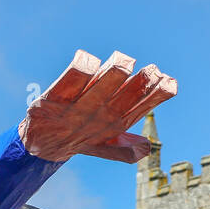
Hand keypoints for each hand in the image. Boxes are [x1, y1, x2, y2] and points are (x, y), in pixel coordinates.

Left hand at [20, 50, 176, 162]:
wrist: (39, 146)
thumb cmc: (78, 137)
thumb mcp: (103, 143)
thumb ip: (124, 147)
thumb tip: (146, 149)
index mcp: (112, 125)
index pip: (138, 108)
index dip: (156, 96)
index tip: (170, 82)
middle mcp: (95, 117)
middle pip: (120, 99)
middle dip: (138, 84)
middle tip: (153, 69)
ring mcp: (73, 110)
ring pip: (96, 91)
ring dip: (111, 76)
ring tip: (124, 62)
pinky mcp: (51, 100)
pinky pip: (66, 82)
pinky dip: (77, 72)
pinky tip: (89, 59)